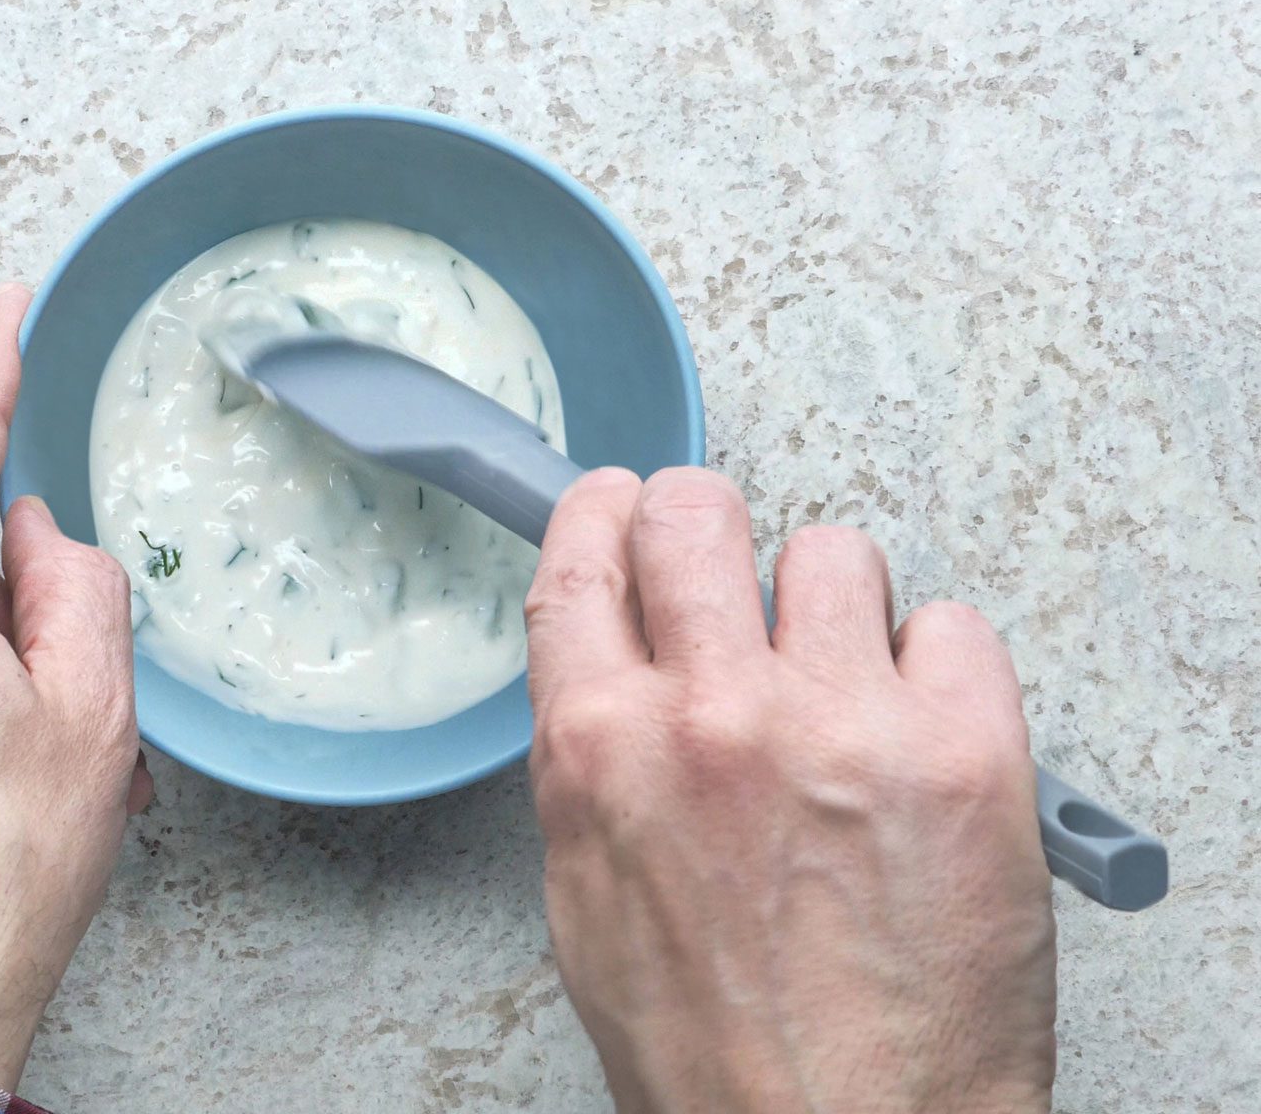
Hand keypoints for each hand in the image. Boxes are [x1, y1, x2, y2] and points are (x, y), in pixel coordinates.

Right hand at [524, 467, 1056, 1113]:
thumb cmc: (716, 1049)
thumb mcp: (589, 901)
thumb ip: (593, 763)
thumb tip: (614, 674)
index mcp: (601, 752)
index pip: (582, 561)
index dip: (601, 512)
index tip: (620, 500)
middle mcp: (713, 716)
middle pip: (694, 513)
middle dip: (701, 519)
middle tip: (727, 559)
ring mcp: (843, 723)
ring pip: (833, 551)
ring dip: (832, 603)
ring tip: (842, 679)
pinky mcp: (966, 749)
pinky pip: (951, 625)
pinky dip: (936, 667)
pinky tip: (917, 733)